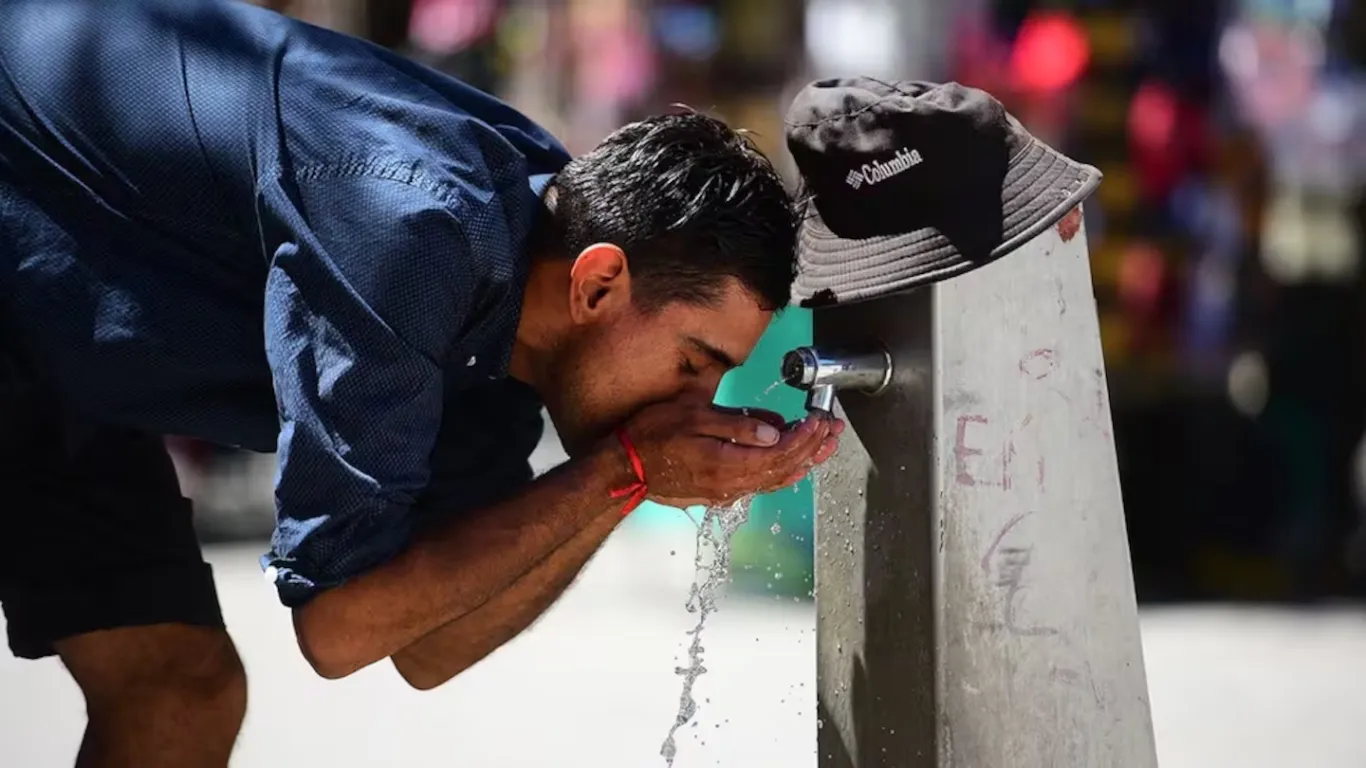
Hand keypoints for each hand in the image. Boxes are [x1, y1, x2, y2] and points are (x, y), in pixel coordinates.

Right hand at [609, 395, 843, 507]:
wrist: (623, 468)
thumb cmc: (650, 436)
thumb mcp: (692, 417)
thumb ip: (734, 425)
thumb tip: (772, 432)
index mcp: (726, 463)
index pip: (779, 452)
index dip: (804, 437)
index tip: (821, 420)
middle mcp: (731, 484)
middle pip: (784, 468)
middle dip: (812, 448)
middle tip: (834, 431)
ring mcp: (725, 492)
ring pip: (775, 480)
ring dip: (803, 462)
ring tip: (824, 446)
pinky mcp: (719, 493)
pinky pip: (761, 485)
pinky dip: (782, 473)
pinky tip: (793, 464)